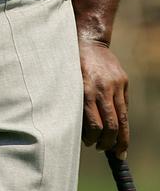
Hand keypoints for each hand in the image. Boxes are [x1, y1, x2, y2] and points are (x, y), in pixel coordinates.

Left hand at [79, 39, 129, 157]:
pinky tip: (119, 131)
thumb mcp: (66, 81)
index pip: (94, 123)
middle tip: (102, 149)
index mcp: (85, 89)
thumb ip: (73, 102)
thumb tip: (77, 128)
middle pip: (111, 124)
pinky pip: (124, 107)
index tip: (88, 143)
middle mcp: (103, 88)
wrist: (88, 40)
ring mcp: (116, 85)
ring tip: (118, 150)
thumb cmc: (70, 63)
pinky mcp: (124, 82)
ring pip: (122, 119)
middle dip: (107, 142)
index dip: (92, 137)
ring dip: (120, 138)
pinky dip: (122, 121)